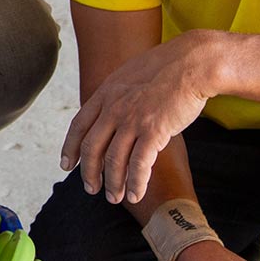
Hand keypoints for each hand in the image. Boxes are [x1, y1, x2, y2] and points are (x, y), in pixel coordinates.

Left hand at [62, 31, 219, 203]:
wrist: (193, 63)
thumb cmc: (169, 68)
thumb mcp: (131, 76)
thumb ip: (118, 94)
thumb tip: (113, 110)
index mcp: (106, 93)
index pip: (79, 125)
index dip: (70, 147)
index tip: (67, 165)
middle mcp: (113, 107)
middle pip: (91, 147)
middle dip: (89, 172)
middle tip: (91, 189)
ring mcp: (132, 119)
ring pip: (113, 160)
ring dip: (112, 183)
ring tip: (115, 197)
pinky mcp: (153, 131)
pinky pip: (138, 164)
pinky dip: (135, 182)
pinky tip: (136, 194)